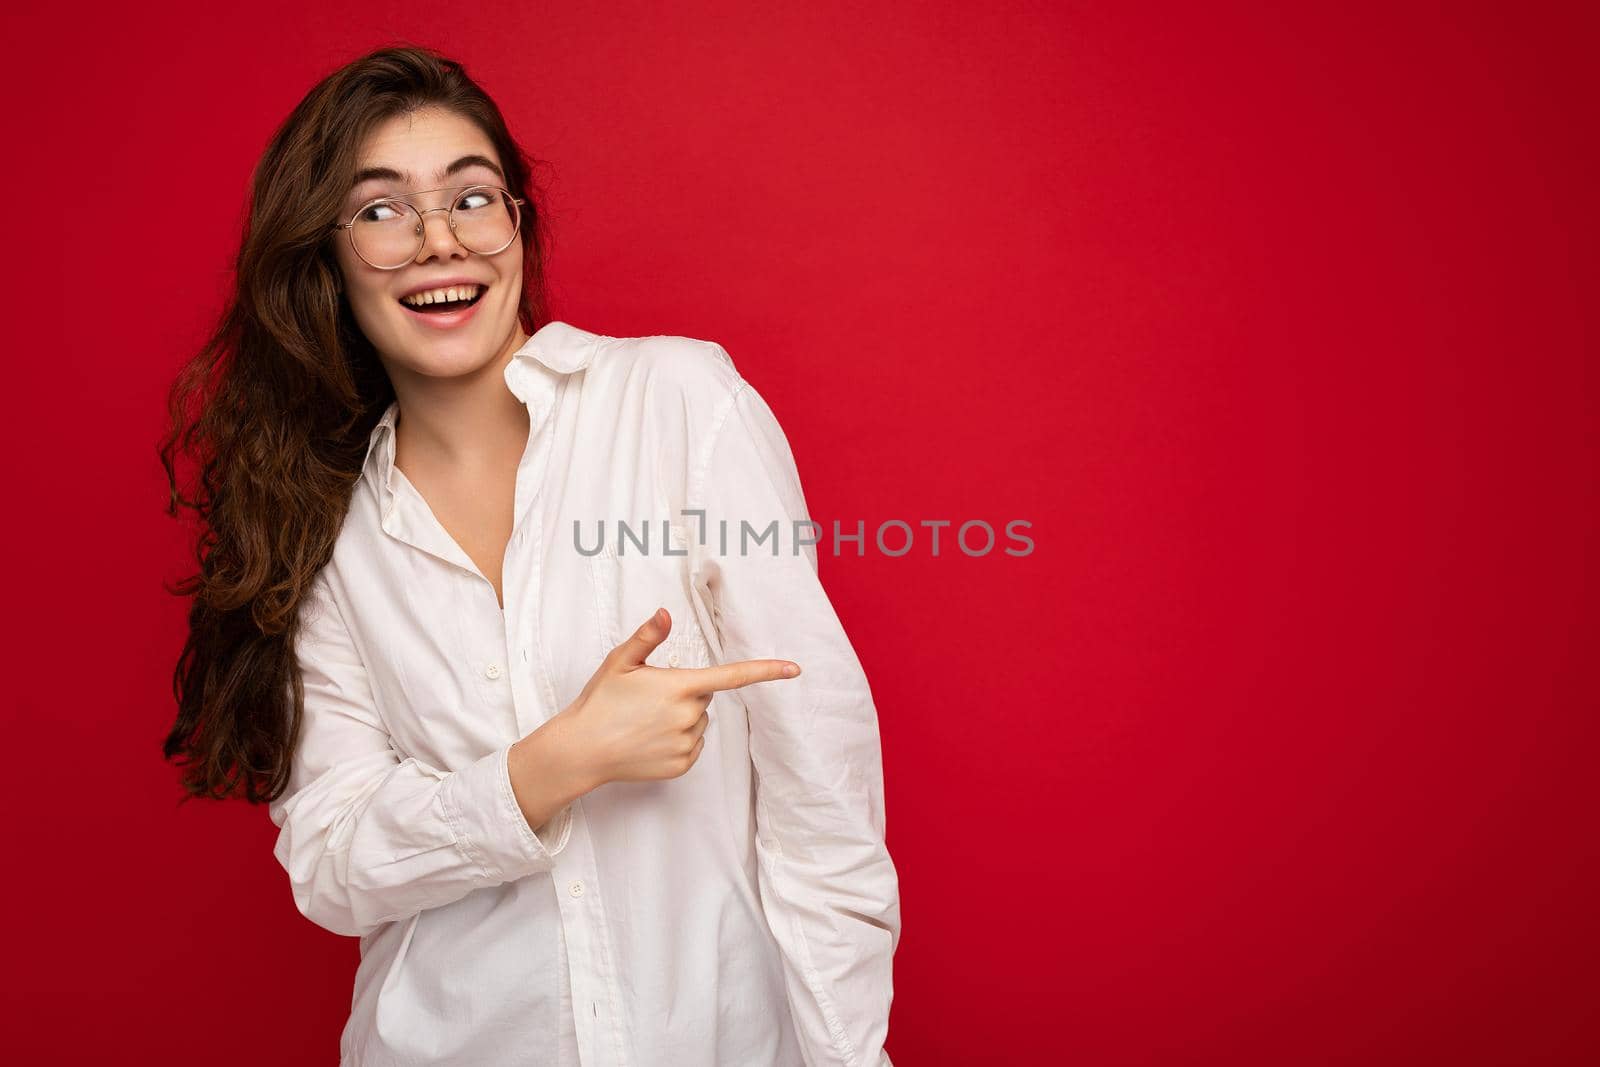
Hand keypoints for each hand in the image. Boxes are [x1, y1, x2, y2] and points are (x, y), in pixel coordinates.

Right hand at [557, 607, 800, 785]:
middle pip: (704, 696)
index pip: (732, 676)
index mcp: (679, 686)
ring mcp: (686, 743)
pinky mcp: (682, 765)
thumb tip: (665, 613)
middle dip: (685, 692)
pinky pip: (693, 744)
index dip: (766, 671)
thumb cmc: (600, 702)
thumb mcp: (620, 662)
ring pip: (698, 721)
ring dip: (681, 717)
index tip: (794, 668)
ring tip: (645, 720)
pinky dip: (678, 740)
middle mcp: (688, 716)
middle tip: (650, 697)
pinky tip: (650, 739)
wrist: (582, 750)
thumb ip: (647, 637)